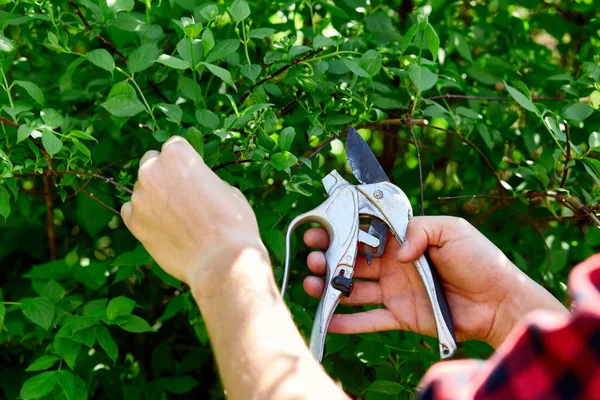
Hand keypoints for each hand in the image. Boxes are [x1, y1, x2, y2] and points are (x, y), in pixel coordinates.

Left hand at [121, 136, 266, 292]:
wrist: (222, 261)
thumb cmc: (233, 224)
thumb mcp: (227, 190)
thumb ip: (205, 180)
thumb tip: (196, 185)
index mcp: (179, 155)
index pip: (174, 145)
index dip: (186, 159)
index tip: (192, 172)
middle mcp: (152, 171)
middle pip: (151, 162)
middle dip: (164, 173)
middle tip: (181, 193)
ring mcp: (139, 197)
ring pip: (141, 188)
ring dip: (154, 196)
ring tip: (176, 217)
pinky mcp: (134, 223)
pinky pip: (131, 211)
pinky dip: (143, 215)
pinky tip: (162, 226)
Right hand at [303, 216, 567, 347]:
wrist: (498, 300)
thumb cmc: (480, 259)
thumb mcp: (451, 230)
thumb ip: (418, 230)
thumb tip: (396, 252)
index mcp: (403, 241)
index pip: (364, 233)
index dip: (340, 231)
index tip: (318, 228)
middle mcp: (394, 265)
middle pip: (353, 262)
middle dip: (329, 258)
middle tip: (311, 258)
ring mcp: (395, 291)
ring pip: (355, 289)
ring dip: (331, 287)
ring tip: (310, 284)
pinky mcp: (401, 316)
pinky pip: (369, 319)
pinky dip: (348, 321)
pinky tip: (327, 318)